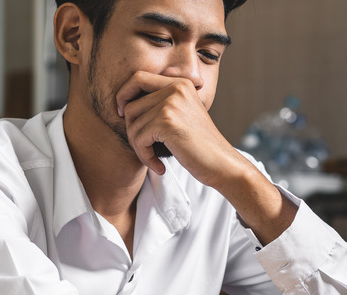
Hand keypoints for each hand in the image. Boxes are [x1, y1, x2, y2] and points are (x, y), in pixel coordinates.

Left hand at [115, 70, 296, 243]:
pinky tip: (159, 166)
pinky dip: (145, 156)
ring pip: (132, 124)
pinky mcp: (166, 122)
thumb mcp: (183, 116)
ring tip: (153, 158)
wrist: (222, 163)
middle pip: (130, 104)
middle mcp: (175, 88)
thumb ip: (161, 104)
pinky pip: (139, 139)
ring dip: (139, 147)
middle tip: (142, 147)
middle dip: (130, 129)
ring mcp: (171, 103)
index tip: (124, 115)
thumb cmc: (201, 146)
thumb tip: (123, 105)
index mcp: (180, 83)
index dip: (124, 95)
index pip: (138, 77)